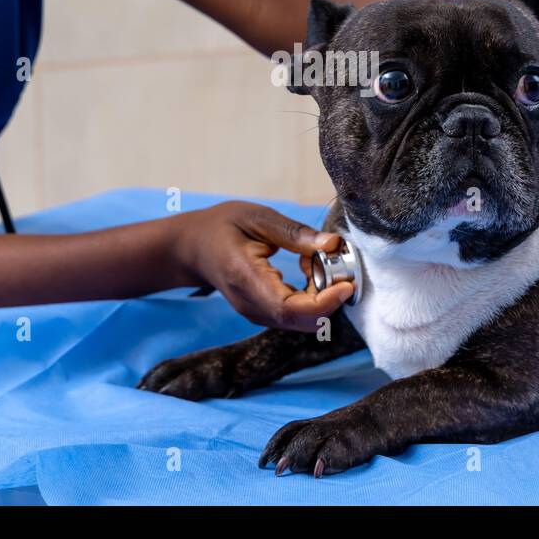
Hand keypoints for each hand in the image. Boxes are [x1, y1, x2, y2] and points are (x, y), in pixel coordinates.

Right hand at [172, 201, 353, 331]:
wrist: (192, 247)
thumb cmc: (222, 227)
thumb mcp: (258, 218)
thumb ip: (295, 233)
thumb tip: (333, 243)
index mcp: (246, 278)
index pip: (289, 308)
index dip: (324, 302)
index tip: (345, 283)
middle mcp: (251, 305)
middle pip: (301, 320)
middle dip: (329, 296)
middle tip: (331, 260)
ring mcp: (256, 313)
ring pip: (302, 321)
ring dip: (322, 295)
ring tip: (313, 259)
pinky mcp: (264, 314)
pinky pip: (296, 315)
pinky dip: (313, 296)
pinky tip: (307, 269)